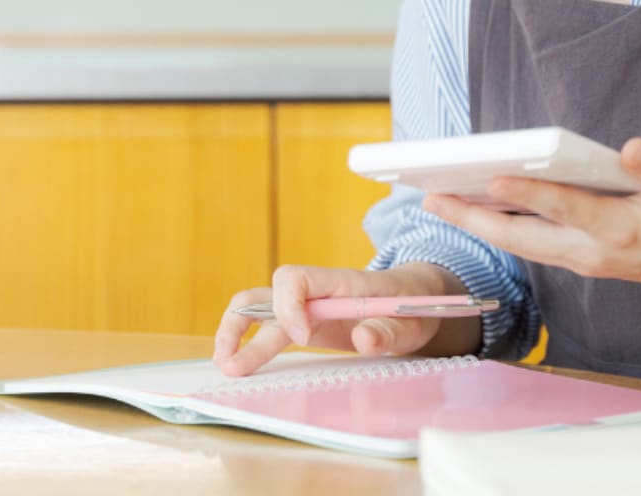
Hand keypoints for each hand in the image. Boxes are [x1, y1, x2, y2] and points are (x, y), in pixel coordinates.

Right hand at [212, 262, 464, 377]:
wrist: (416, 299)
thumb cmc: (414, 307)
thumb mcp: (412, 321)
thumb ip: (389, 329)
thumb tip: (363, 338)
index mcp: (339, 282)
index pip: (294, 277)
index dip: (289, 306)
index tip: (303, 337)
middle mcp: (316, 292)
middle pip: (265, 293)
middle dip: (244, 322)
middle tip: (234, 358)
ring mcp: (307, 308)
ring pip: (259, 310)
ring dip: (237, 333)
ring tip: (225, 363)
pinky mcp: (305, 325)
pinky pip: (270, 329)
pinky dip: (251, 344)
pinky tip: (240, 363)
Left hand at [424, 138, 640, 305]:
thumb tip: (632, 148)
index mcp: (623, 232)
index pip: (565, 210)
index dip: (528, 194)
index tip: (492, 177)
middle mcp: (594, 252)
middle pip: (522, 237)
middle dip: (473, 217)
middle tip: (428, 195)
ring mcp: (585, 259)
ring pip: (520, 244)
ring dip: (477, 223)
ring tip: (436, 198)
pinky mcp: (583, 258)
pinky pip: (531, 244)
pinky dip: (499, 227)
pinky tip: (477, 207)